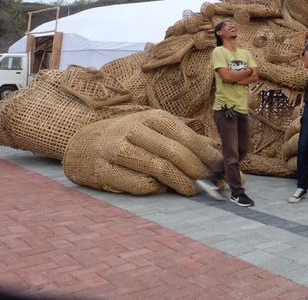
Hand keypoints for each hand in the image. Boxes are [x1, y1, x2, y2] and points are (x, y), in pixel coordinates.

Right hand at [62, 109, 220, 195]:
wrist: (85, 144)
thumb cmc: (132, 138)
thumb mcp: (158, 130)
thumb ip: (187, 140)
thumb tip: (219, 156)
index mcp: (152, 118)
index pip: (186, 137)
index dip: (207, 156)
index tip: (222, 170)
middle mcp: (134, 130)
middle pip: (174, 153)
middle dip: (197, 171)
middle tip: (211, 184)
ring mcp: (117, 149)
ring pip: (158, 169)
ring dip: (181, 182)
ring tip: (192, 190)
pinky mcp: (105, 170)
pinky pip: (138, 184)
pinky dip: (156, 189)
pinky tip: (163, 189)